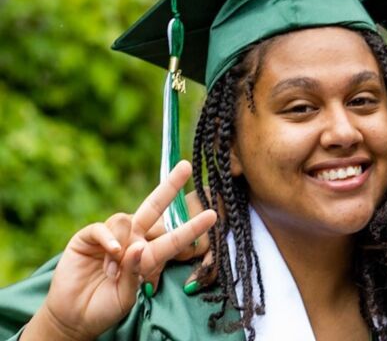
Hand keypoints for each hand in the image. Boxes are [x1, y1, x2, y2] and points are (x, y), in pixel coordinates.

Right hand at [22, 161, 216, 340]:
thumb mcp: (128, 294)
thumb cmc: (106, 307)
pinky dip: (108, 238)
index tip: (213, 215)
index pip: (173, 238)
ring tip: (113, 272)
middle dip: (169, 186)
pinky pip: (102, 228)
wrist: (74, 318)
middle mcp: (132, 240)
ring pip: (127, 220)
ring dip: (123, 244)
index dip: (191, 226)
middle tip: (186, 167)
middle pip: (153, 208)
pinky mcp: (87, 238)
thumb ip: (136, 271)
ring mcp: (110, 237)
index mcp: (149, 255)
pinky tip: (111, 253)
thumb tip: (138, 246)